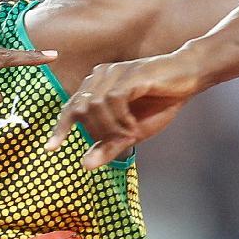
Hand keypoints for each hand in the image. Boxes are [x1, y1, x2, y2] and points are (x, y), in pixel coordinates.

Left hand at [45, 50, 202, 168]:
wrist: (188, 77)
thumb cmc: (159, 102)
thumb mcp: (131, 131)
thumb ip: (108, 146)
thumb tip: (85, 166)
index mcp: (95, 86)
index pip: (71, 108)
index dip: (60, 128)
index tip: (50, 149)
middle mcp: (99, 76)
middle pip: (81, 110)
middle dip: (98, 132)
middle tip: (121, 139)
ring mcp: (113, 73)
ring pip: (95, 106)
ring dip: (111, 127)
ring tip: (129, 132)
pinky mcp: (129, 74)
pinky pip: (113, 100)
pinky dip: (121, 118)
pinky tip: (134, 126)